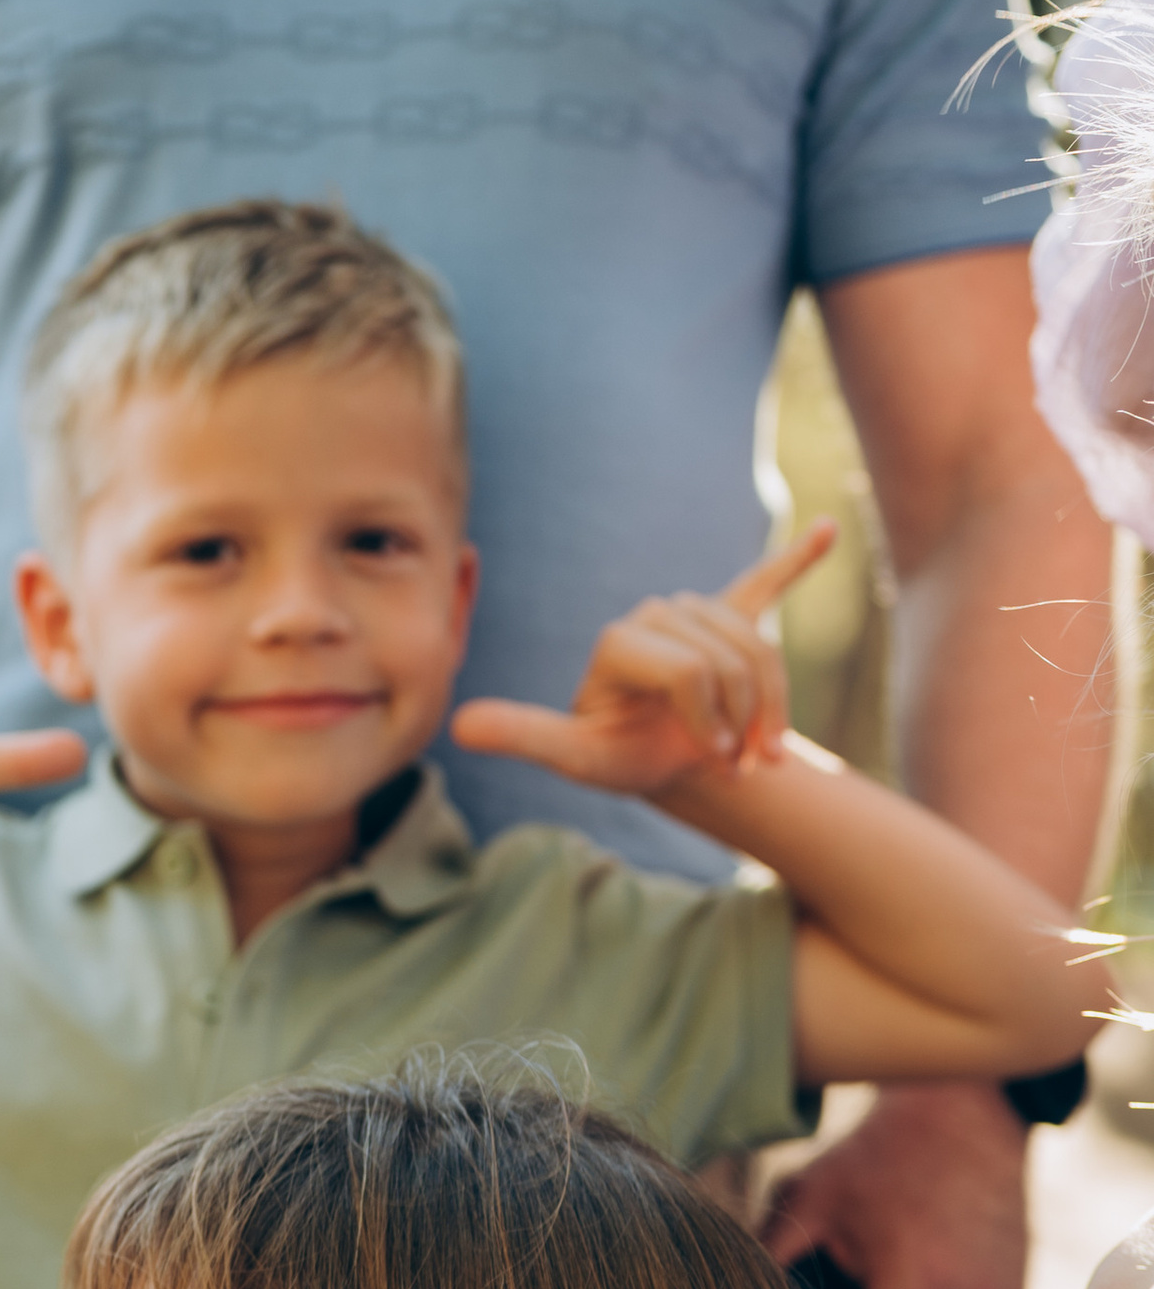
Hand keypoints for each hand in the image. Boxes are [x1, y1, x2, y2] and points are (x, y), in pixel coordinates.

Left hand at [450, 520, 837, 794]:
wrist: (656, 758)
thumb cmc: (617, 758)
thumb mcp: (574, 757)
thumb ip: (524, 735)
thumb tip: (457, 726)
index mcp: (621, 638)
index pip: (692, 668)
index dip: (708, 719)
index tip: (705, 756)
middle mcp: (657, 612)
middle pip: (731, 658)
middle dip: (742, 717)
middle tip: (732, 758)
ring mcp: (697, 611)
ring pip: (762, 646)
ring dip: (773, 705)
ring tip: (756, 744)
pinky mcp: (733, 611)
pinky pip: (768, 580)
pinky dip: (801, 557)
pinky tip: (830, 531)